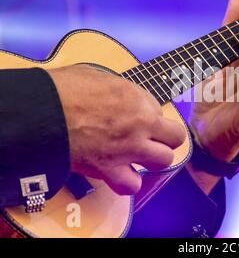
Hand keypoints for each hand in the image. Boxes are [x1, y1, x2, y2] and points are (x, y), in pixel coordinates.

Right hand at [48, 65, 185, 194]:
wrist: (42, 112)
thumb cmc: (64, 88)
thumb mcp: (96, 75)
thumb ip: (117, 89)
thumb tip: (118, 95)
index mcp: (138, 98)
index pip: (160, 110)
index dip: (149, 114)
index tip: (136, 116)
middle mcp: (141, 124)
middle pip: (175, 137)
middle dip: (164, 137)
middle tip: (148, 138)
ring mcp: (128, 149)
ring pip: (163, 160)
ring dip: (152, 159)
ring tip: (136, 156)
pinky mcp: (109, 169)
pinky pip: (131, 185)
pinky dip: (127, 182)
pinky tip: (120, 174)